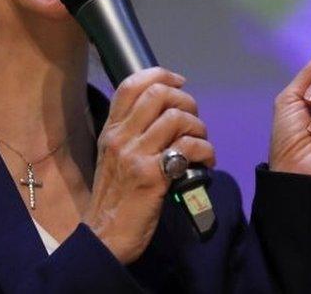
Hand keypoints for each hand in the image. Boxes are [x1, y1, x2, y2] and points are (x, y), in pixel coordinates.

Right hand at [82, 68, 214, 263]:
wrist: (104, 236)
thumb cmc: (114, 199)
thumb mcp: (113, 158)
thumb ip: (132, 135)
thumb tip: (165, 115)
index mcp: (111, 130)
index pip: (131, 85)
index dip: (161, 74)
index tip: (180, 82)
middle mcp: (121, 137)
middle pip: (158, 94)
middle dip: (186, 100)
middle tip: (194, 120)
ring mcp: (135, 155)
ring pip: (177, 118)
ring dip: (199, 128)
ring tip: (201, 145)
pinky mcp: (152, 176)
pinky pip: (188, 148)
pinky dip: (206, 151)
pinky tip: (206, 163)